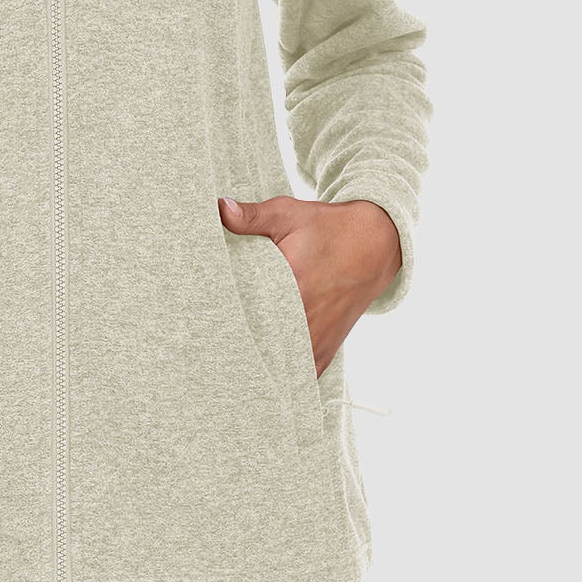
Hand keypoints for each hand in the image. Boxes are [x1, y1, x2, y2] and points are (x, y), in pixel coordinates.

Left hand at [217, 195, 400, 376]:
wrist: (375, 243)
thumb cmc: (327, 227)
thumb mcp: (288, 214)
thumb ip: (252, 217)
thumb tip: (219, 207)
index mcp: (293, 287)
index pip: (246, 317)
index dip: (224, 324)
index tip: (206, 325)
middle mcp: (307, 319)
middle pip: (259, 347)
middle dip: (236, 346)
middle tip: (211, 348)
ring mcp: (317, 339)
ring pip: (280, 368)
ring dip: (260, 365)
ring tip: (232, 364)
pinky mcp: (326, 350)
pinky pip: (300, 374)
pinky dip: (282, 374)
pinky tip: (262, 370)